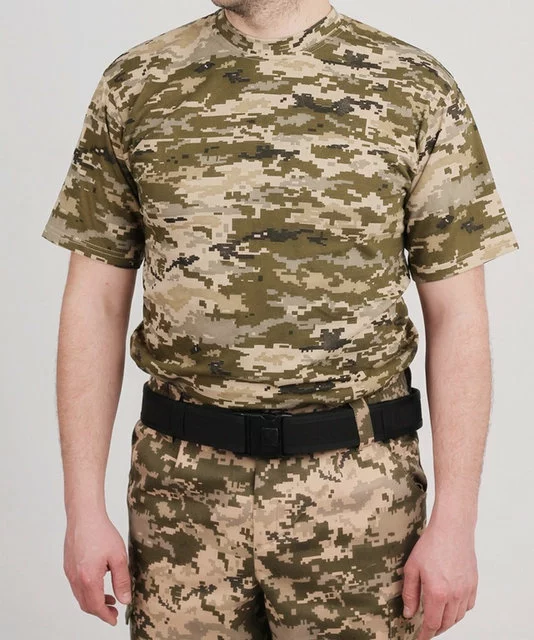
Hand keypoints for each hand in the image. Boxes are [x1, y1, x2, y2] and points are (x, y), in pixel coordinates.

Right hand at [63, 511, 131, 624]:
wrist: (84, 515)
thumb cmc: (102, 532)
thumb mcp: (119, 557)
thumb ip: (121, 580)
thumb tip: (125, 600)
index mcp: (88, 578)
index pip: (95, 606)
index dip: (105, 616)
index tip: (114, 620)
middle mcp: (75, 578)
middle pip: (86, 604)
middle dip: (100, 611)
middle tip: (114, 611)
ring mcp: (69, 571)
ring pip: (80, 595)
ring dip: (93, 600)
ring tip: (109, 598)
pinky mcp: (68, 564)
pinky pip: (76, 585)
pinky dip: (87, 590)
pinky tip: (99, 582)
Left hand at [402, 517, 477, 638]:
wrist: (452, 529)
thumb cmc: (430, 545)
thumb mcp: (412, 568)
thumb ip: (410, 593)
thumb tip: (409, 613)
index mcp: (437, 593)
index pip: (432, 624)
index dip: (425, 634)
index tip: (420, 638)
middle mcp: (455, 595)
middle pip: (446, 623)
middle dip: (436, 629)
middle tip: (427, 629)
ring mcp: (466, 590)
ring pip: (458, 616)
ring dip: (447, 621)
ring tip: (437, 617)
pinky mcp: (473, 584)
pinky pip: (468, 606)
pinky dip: (459, 611)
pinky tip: (451, 605)